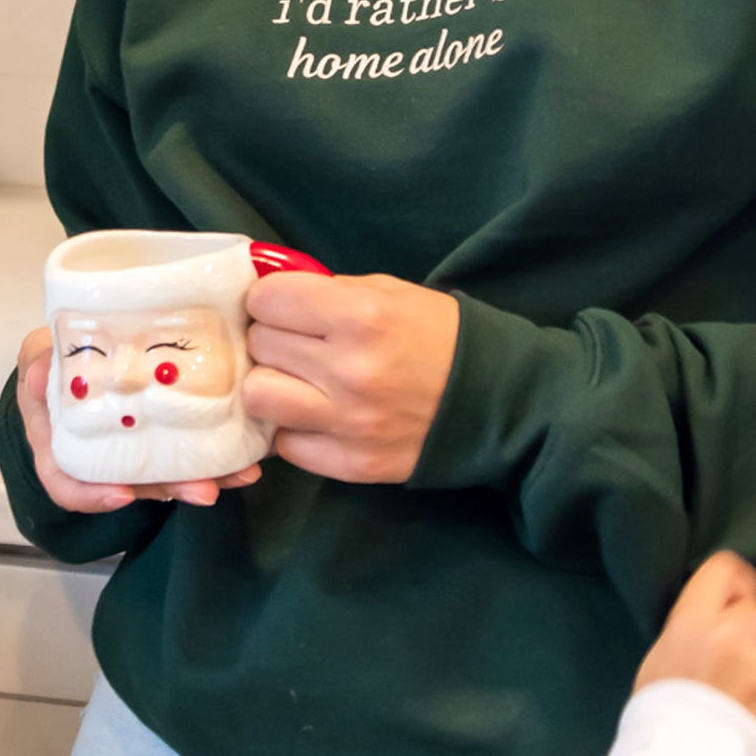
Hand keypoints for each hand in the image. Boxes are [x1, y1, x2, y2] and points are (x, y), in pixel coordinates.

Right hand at [13, 328, 261, 511]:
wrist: (78, 350)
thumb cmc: (53, 361)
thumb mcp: (38, 358)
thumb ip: (39, 365)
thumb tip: (41, 376)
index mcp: (60, 445)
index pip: (67, 483)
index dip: (92, 495)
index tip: (124, 494)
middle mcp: (99, 458)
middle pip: (131, 486)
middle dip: (171, 489)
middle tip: (205, 490)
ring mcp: (134, 452)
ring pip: (167, 476)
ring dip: (205, 477)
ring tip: (241, 473)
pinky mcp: (164, 437)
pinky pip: (190, 452)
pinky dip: (220, 454)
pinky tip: (249, 452)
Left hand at [241, 273, 459, 484]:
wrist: (498, 401)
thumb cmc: (440, 336)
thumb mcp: (390, 292)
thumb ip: (329, 291)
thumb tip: (270, 293)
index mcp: (362, 315)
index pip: (267, 299)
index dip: (270, 299)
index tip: (283, 306)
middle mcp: (349, 369)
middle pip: (260, 344)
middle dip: (273, 337)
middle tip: (296, 342)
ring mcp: (348, 422)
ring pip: (258, 396)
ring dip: (272, 384)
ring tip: (297, 381)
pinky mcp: (351, 464)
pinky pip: (286, 444)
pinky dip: (294, 429)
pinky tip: (317, 416)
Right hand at [634, 552, 755, 753]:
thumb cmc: (659, 709)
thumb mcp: (662, 654)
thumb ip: (694, 628)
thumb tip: (715, 618)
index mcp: (696, 619)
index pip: (726, 569)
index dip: (734, 581)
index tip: (734, 596)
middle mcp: (735, 634)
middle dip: (748, 628)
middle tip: (731, 658)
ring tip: (740, 701)